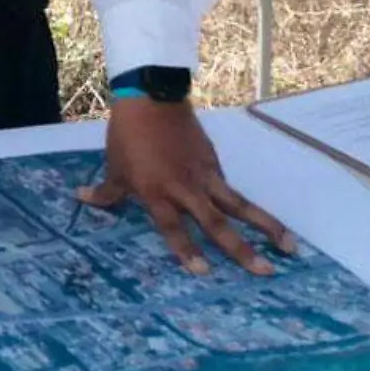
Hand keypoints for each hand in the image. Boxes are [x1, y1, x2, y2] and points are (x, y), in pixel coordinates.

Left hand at [81, 98, 298, 275]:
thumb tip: (79, 198)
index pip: (173, 227)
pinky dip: (248, 206)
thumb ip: (105, 191)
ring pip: (239, 205)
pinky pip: (231, 188)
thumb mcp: (113, 166)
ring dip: (266, 226)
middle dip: (241, 249)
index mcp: (156, 192)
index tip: (204, 272)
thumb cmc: (127, 135)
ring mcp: (205, 175)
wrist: (151, 98)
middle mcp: (185, 188)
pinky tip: (267, 222)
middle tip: (264, 272)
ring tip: (290, 247)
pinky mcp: (215, 163)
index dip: (187, 250)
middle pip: (217, 223)